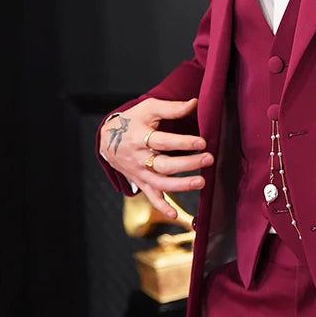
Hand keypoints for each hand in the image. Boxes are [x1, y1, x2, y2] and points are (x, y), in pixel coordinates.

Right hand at [99, 97, 212, 218]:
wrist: (107, 138)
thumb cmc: (132, 121)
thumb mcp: (148, 109)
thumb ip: (172, 108)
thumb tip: (195, 103)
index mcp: (140, 137)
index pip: (163, 141)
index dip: (183, 142)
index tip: (202, 142)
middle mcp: (139, 157)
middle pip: (163, 164)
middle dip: (187, 163)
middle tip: (208, 159)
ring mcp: (139, 172)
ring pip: (160, 183)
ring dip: (181, 186)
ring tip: (202, 182)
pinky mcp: (141, 182)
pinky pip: (151, 197)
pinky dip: (162, 207)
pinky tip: (176, 214)